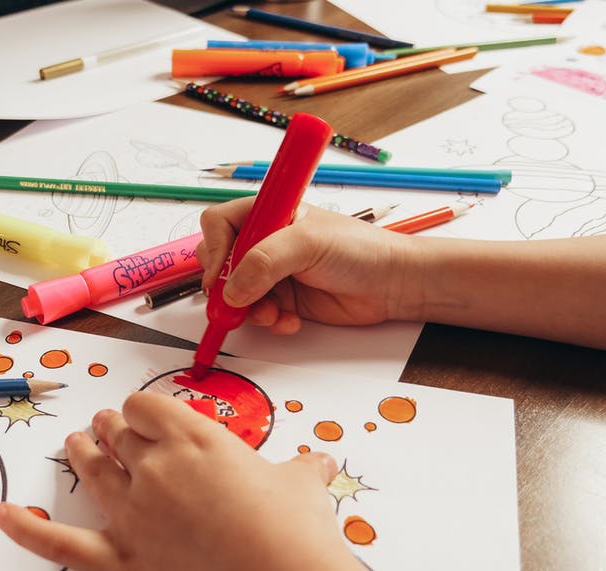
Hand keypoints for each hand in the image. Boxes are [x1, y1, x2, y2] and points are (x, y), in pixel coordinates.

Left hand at [0, 391, 415, 570]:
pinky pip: (62, 544)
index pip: (147, 406)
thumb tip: (319, 462)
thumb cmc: (296, 534)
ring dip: (81, 454)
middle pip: (118, 434)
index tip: (147, 417)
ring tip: (76, 445)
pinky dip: (26, 531)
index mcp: (195, 439)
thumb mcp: (303, 487)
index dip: (143, 410)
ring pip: (92, 472)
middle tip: (110, 428)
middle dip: (113, 428)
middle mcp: (156, 468)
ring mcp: (134, 515)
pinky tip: (0, 517)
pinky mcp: (123, 562)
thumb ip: (301, 470)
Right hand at [196, 198, 417, 333]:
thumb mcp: (308, 244)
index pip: (219, 223)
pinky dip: (268, 321)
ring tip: (273, 314)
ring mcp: (273, 272)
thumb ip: (265, 261)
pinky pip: (257, 314)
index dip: (214, 248)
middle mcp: (266, 241)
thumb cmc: (360, 250)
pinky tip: (290, 321)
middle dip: (226, 286)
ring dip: (248, 309)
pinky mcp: (284, 300)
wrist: (392, 285)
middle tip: (237, 302)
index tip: (220, 274)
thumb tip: (231, 289)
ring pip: (236, 294)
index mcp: (269, 214)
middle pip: (220, 262)